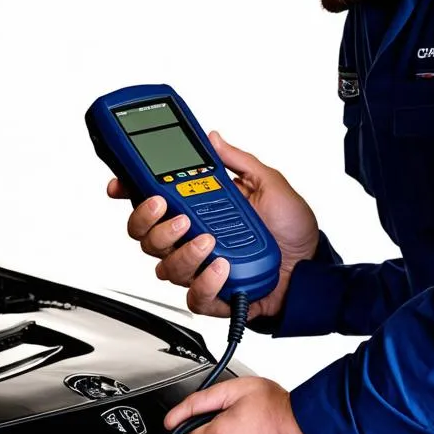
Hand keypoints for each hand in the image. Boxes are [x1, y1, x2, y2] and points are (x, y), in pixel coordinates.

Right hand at [107, 132, 319, 321]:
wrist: (312, 269)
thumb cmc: (291, 230)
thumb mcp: (269, 184)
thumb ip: (238, 161)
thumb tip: (213, 138)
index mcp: (199, 209)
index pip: (151, 201)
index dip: (129, 192)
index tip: (121, 184)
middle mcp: (192, 238)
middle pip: (144, 235)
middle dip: (149, 221)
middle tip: (170, 210)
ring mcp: (200, 268)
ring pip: (164, 265)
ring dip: (183, 250)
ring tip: (209, 240)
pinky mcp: (214, 295)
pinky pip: (193, 295)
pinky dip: (205, 281)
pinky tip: (222, 267)